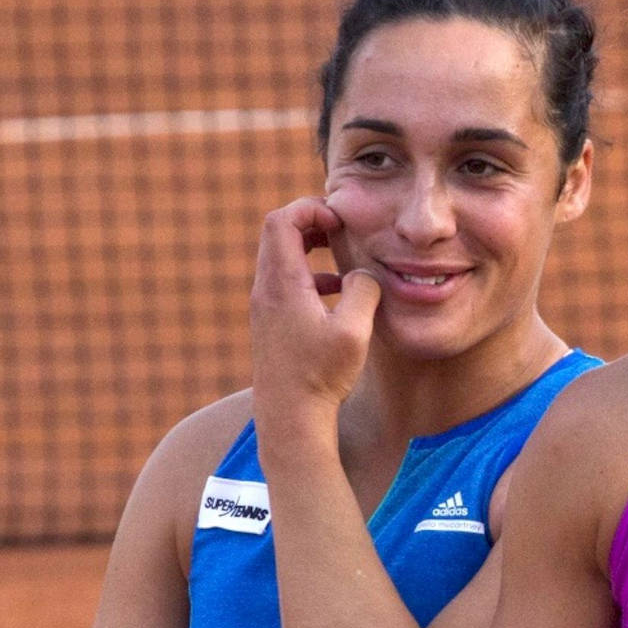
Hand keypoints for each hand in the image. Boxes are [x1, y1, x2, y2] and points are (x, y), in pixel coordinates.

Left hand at [248, 197, 377, 428]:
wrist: (290, 418)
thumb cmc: (320, 377)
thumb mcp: (354, 330)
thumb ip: (362, 290)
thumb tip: (363, 274)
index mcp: (282, 283)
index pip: (282, 220)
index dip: (311, 208)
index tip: (340, 221)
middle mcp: (265, 290)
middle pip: (277, 232)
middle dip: (310, 221)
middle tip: (341, 229)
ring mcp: (264, 307)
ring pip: (280, 257)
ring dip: (310, 247)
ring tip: (341, 253)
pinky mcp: (270, 323)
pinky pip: (285, 281)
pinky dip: (308, 272)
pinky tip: (336, 292)